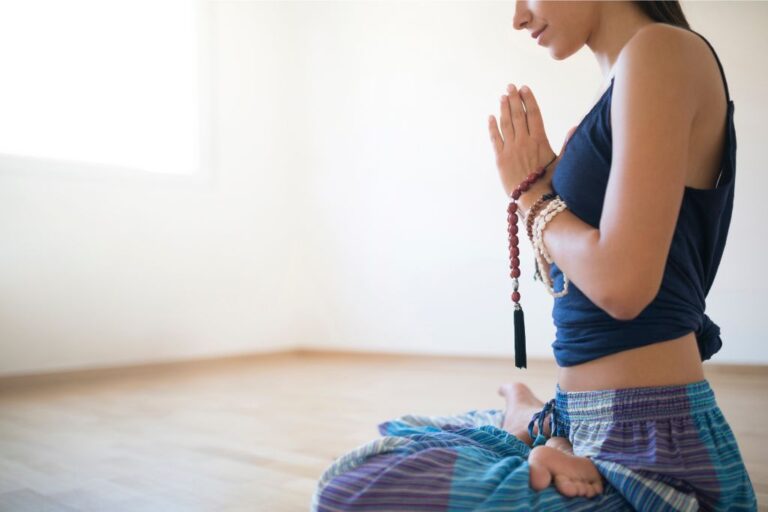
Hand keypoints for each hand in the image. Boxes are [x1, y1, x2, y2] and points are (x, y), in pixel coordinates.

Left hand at [488, 83, 577, 197]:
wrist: (534, 200)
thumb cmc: (551, 184)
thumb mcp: (562, 162)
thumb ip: (568, 143)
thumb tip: (576, 127)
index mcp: (540, 140)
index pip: (534, 114)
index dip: (529, 99)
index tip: (524, 88)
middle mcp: (524, 141)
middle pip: (518, 115)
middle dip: (514, 99)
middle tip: (510, 86)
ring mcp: (511, 149)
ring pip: (506, 123)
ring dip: (504, 108)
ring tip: (503, 96)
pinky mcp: (500, 159)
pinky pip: (495, 138)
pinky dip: (492, 126)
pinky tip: (491, 116)